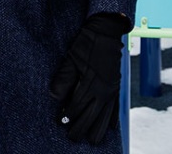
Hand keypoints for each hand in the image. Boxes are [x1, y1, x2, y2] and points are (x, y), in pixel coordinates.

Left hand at [50, 13, 129, 144]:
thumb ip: (63, 78)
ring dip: (98, 128)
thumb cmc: (86, 43)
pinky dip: (113, 118)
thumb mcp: (71, 58)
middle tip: (72, 138)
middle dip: (81, 127)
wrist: (106, 31)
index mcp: (90, 82)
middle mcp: (103, 88)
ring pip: (105, 115)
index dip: (68, 115)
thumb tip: (54, 96)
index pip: (77, 105)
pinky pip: (116, 106)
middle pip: (91, 114)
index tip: (60, 122)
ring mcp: (112, 88)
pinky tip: (111, 128)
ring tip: (93, 141)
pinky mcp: (117, 85)